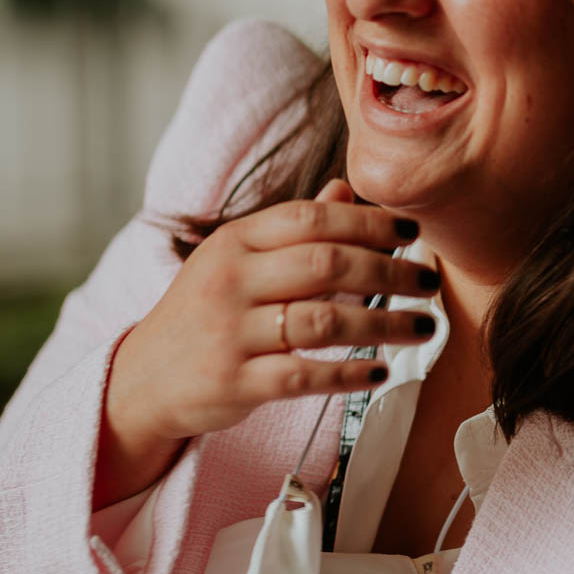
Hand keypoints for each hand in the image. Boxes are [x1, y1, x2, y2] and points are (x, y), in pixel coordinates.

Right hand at [94, 180, 437, 506]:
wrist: (143, 379)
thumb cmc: (203, 314)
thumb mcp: (235, 260)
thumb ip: (292, 228)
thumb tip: (347, 191)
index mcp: (235, 242)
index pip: (311, 219)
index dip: (368, 222)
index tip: (412, 231)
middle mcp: (231, 281)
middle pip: (326, 264)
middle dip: (389, 271)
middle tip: (429, 282)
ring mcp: (231, 333)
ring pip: (323, 320)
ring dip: (384, 324)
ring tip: (423, 327)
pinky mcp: (235, 382)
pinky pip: (304, 375)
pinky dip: (348, 373)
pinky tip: (380, 371)